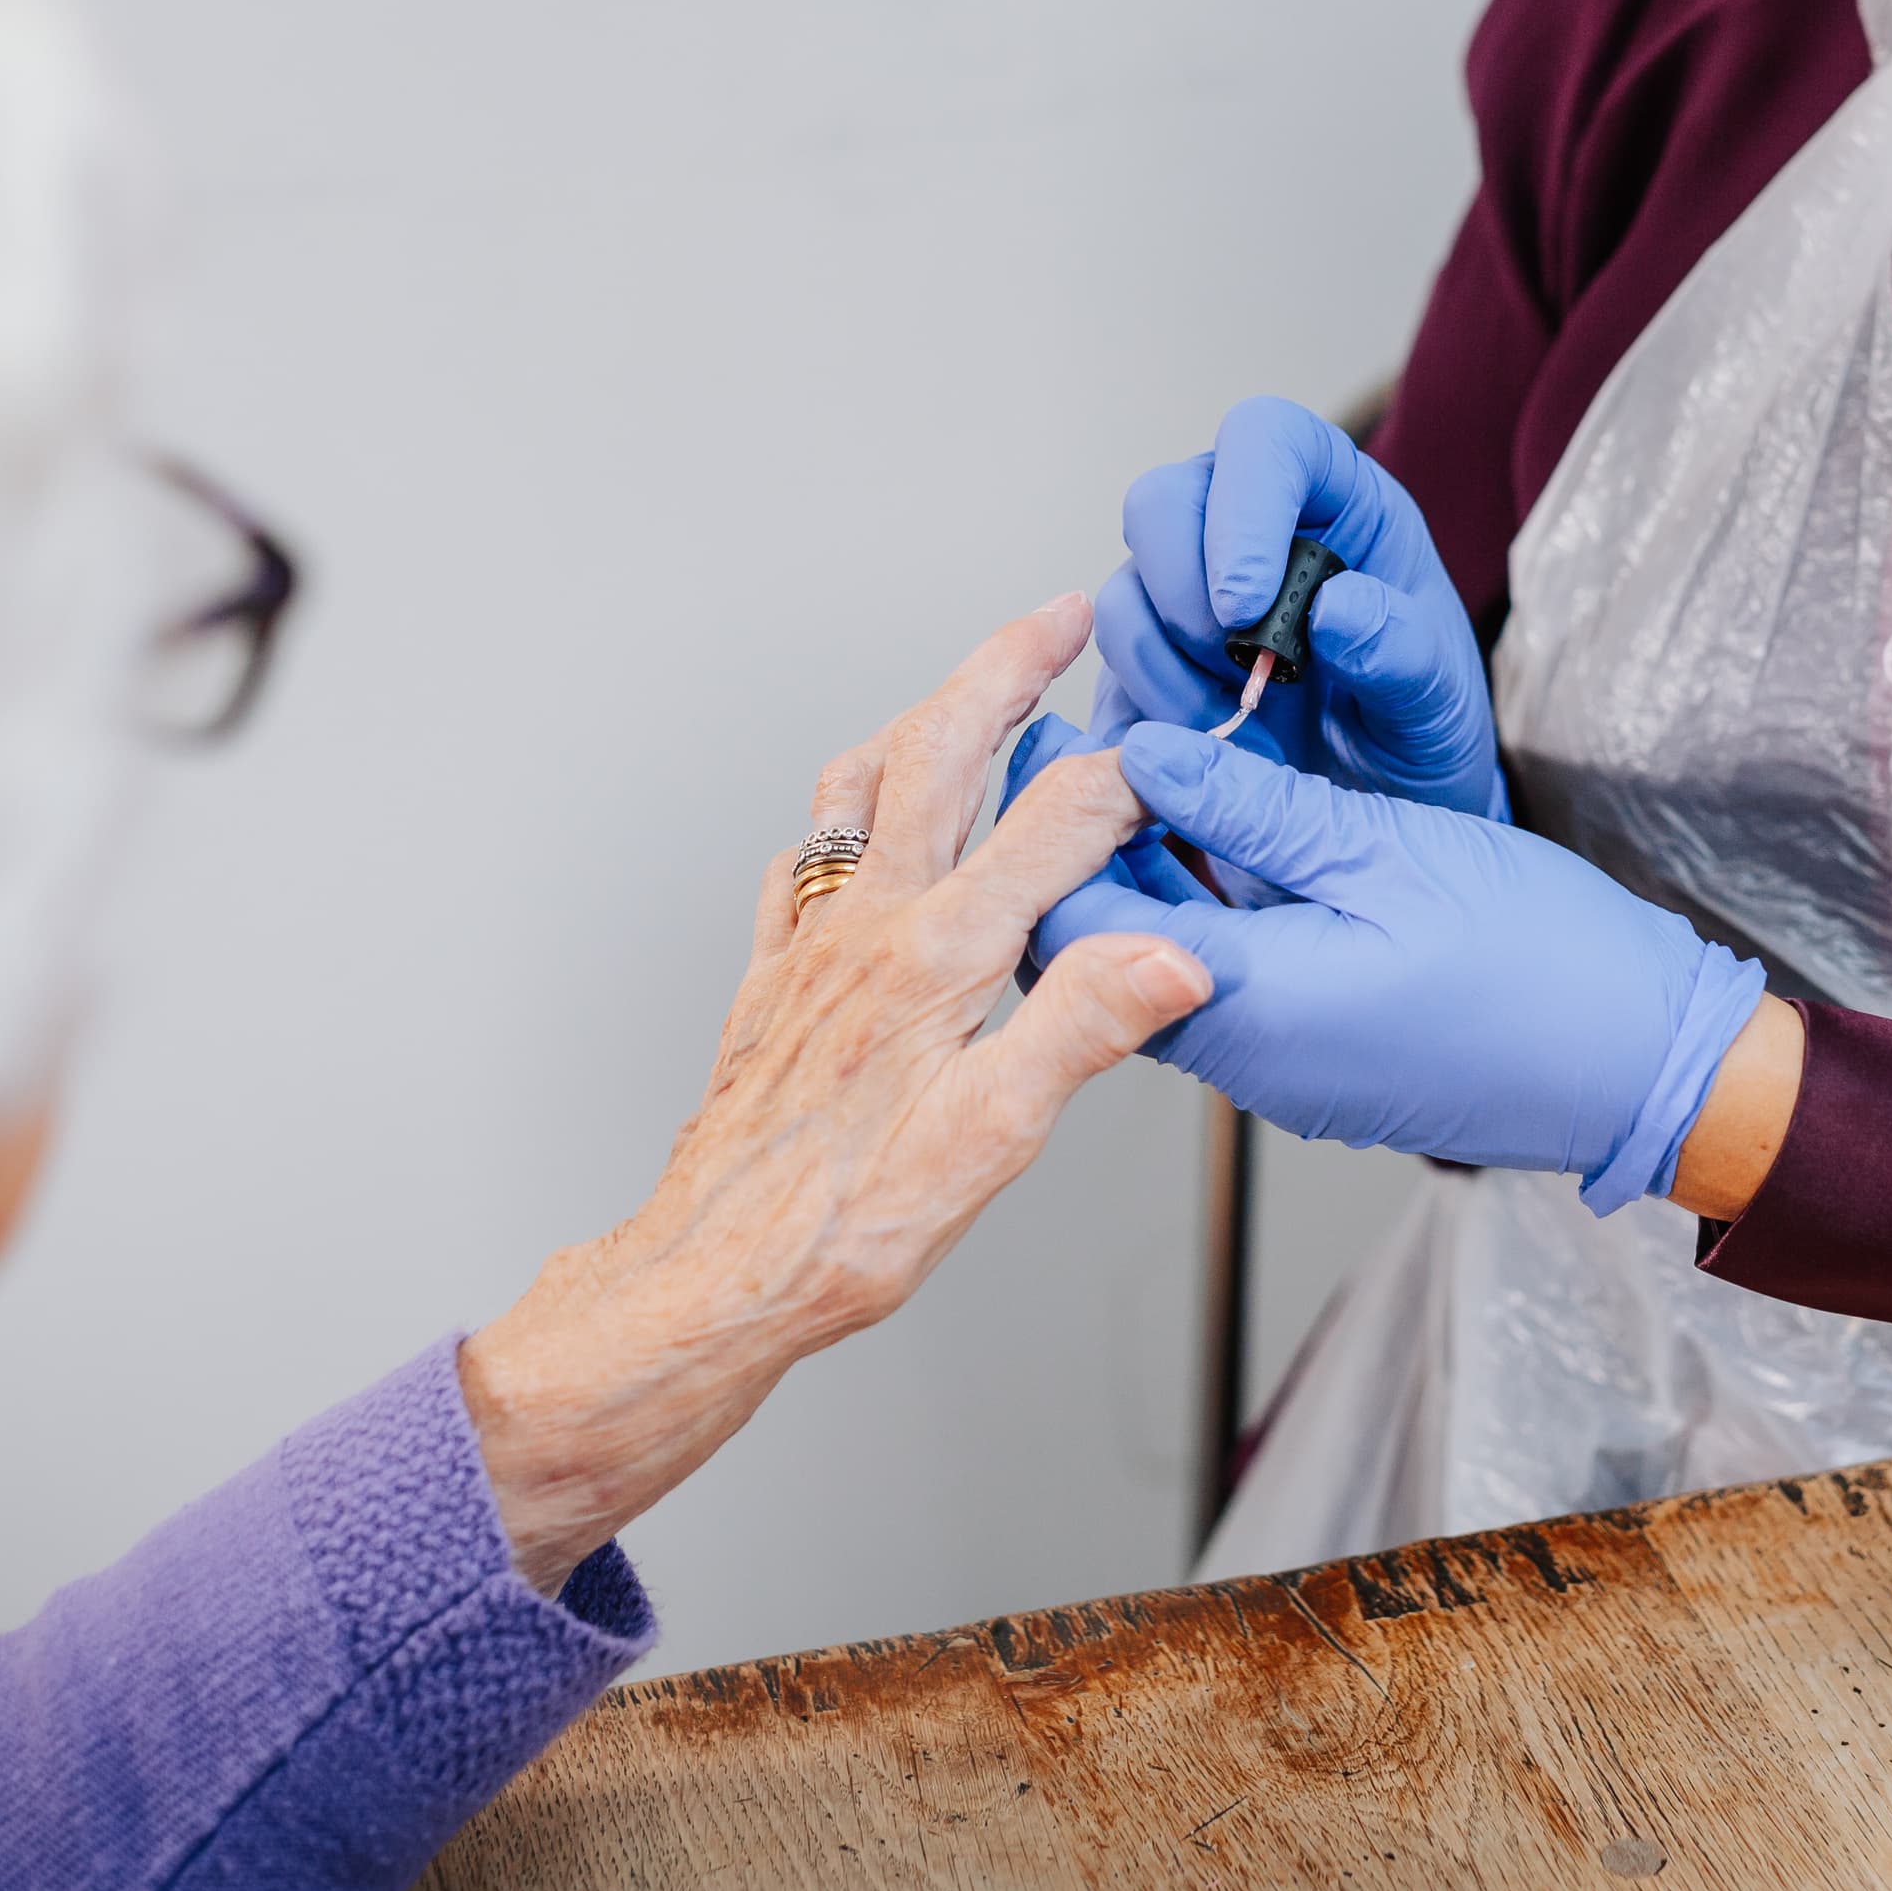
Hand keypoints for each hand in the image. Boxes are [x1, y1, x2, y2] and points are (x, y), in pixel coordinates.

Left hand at [459, 599, 1209, 1593]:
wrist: (714, 1274)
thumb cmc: (847, 1225)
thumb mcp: (994, 1137)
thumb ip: (1084, 1024)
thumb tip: (1174, 954)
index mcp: (939, 954)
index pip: (1058, 818)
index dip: (1127, 768)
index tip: (1177, 740)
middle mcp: (868, 925)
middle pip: (942, 751)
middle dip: (1007, 669)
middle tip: (1063, 617)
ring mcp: (813, 943)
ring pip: (863, 785)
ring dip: (923, 722)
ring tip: (967, 692)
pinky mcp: (774, 978)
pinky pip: (807, 859)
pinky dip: (845, 813)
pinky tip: (859, 829)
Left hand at [1029, 723, 1766, 1209]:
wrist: (1639, 1066)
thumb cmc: (1538, 964)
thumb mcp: (1387, 850)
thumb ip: (1254, 808)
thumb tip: (1149, 754)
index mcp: (1246, 1006)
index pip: (1076, 932)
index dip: (1051, 831)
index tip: (1058, 742)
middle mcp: (1244, 1056)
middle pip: (1102, 956)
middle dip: (1083, 848)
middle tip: (1083, 740)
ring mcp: (1278, 1068)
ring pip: (1157, 967)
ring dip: (1145, 873)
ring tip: (1149, 766)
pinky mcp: (1313, 1063)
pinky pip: (1219, 984)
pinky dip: (1200, 908)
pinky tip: (1222, 834)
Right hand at [1087, 396, 1503, 818]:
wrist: (1390, 805)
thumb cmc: (1423, 728)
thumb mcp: (1441, 698)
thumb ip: (1403, 650)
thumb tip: (1334, 610)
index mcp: (1331, 500)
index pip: (1264, 439)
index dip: (1241, 506)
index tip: (1245, 606)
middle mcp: (1245, 530)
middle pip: (1160, 503)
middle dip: (1182, 597)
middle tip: (1236, 675)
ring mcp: (1187, 594)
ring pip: (1123, 594)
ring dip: (1164, 673)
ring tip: (1237, 732)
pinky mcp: (1153, 665)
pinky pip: (1108, 678)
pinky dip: (1144, 723)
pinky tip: (1202, 759)